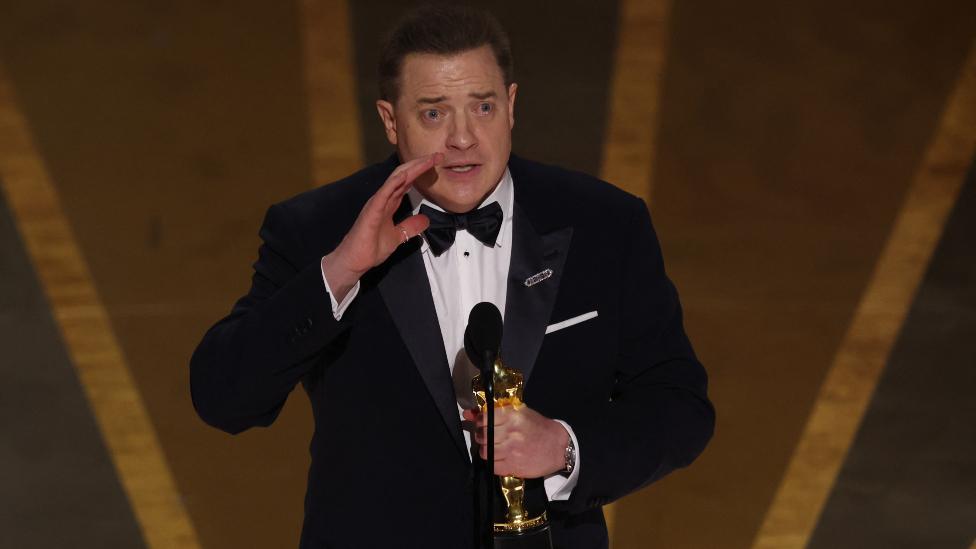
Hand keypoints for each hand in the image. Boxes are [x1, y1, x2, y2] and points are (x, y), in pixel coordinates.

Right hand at [322, 153, 441, 299]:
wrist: (356, 260)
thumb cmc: (371, 247)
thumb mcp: (399, 236)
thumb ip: (411, 226)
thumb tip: (425, 220)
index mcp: (389, 202)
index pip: (408, 181)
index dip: (421, 171)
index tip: (437, 163)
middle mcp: (383, 198)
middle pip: (404, 175)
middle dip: (420, 164)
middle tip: (437, 156)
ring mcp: (377, 202)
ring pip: (396, 179)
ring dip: (412, 168)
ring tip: (427, 160)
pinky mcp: (372, 210)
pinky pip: (384, 193)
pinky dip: (394, 183)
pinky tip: (405, 175)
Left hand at [463, 404, 568, 477]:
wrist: (559, 447)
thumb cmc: (538, 427)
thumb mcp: (519, 413)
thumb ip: (492, 412)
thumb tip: (467, 413)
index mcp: (512, 415)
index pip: (483, 418)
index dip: (480, 421)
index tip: (483, 423)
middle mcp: (510, 432)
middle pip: (482, 436)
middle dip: (482, 436)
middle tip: (489, 437)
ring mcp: (512, 450)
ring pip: (485, 452)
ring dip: (487, 450)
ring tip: (496, 448)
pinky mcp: (514, 466)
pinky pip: (492, 466)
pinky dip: (494, 463)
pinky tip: (501, 458)